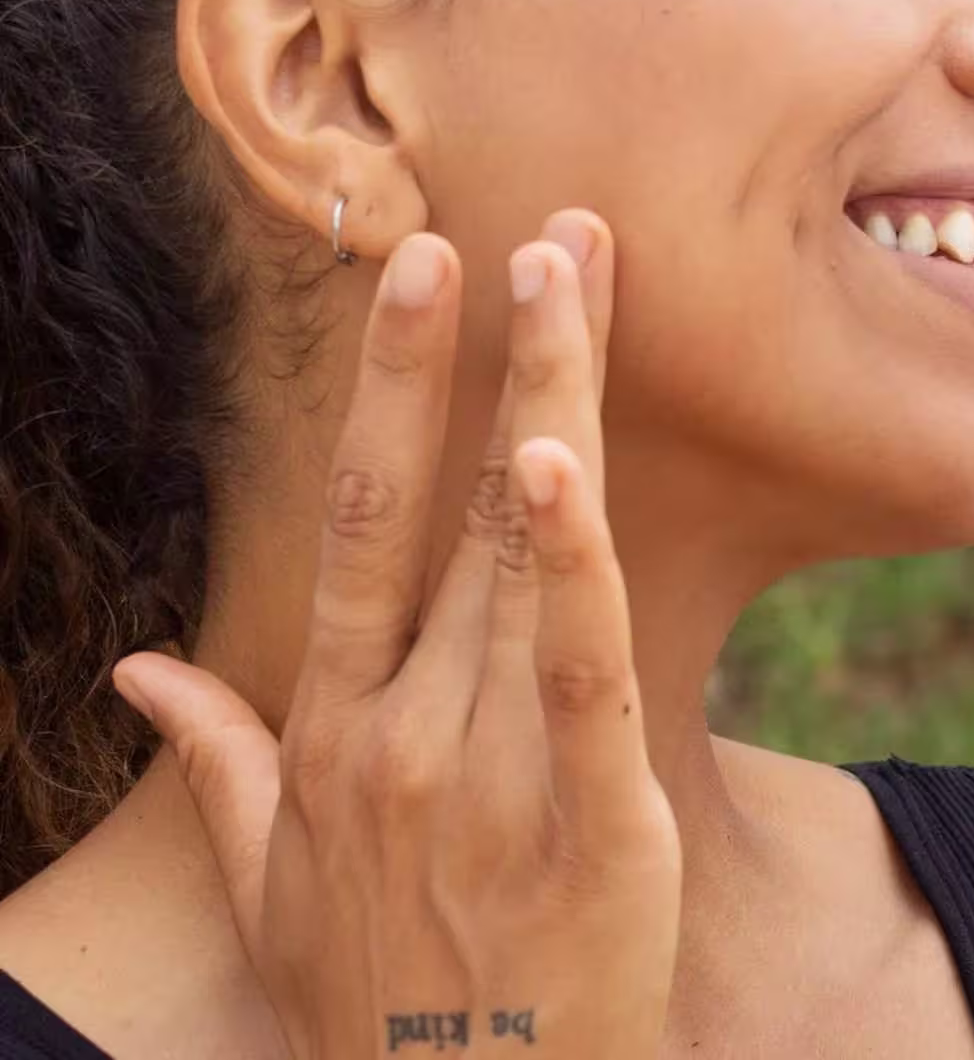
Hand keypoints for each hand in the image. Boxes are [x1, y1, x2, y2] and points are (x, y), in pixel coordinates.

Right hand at [112, 214, 680, 1058]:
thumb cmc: (372, 999)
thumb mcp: (264, 882)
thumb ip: (216, 759)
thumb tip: (140, 670)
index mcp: (335, 725)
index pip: (361, 514)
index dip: (392, 386)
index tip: (424, 275)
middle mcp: (398, 726)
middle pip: (452, 501)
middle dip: (494, 355)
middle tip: (533, 233)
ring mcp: (484, 771)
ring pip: (520, 550)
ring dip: (550, 401)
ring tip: (573, 278)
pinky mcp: (590, 822)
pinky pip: (578, 670)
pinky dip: (573, 565)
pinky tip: (565, 464)